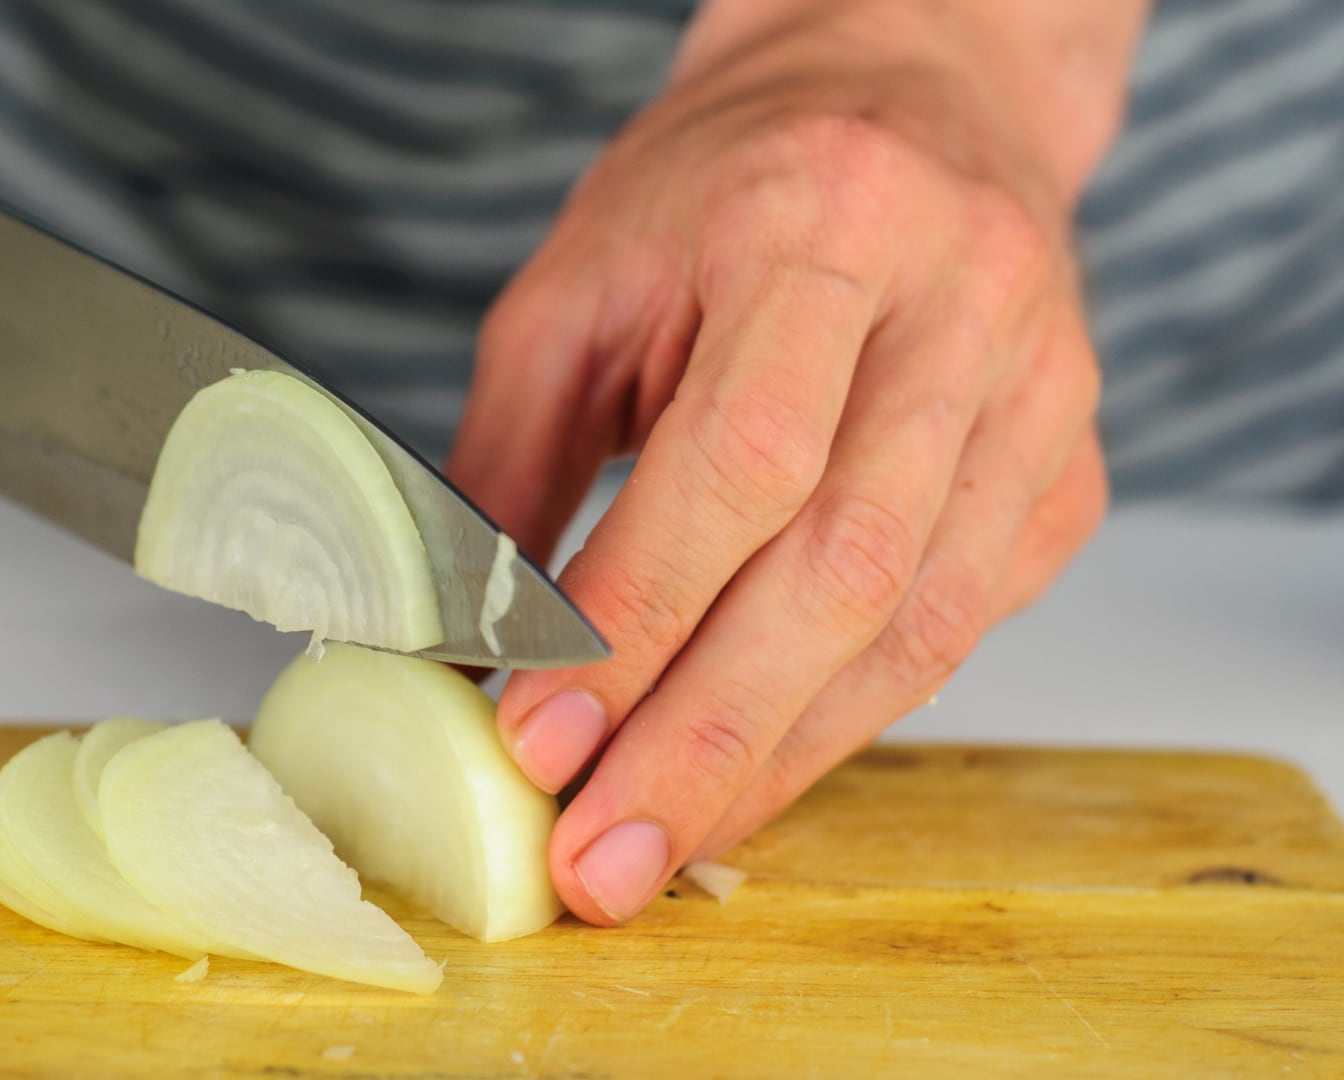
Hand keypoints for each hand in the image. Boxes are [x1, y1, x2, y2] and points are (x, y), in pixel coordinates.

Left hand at [448, 0, 1141, 924]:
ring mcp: (1039, 393)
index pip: (741, 457)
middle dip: (705, 738)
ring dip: (777, 758)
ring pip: (919, 621)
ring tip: (658, 848)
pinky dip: (845, 719)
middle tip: (598, 861)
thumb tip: (457, 643)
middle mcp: (961, 303)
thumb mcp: (579, 285)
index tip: (535, 736)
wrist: (909, 98)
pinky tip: (751, 776)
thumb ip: (512, 460)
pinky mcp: (1067, 471)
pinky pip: (960, 627)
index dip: (639, 614)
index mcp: (822, 222)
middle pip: (845, 566)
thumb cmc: (723, 189)